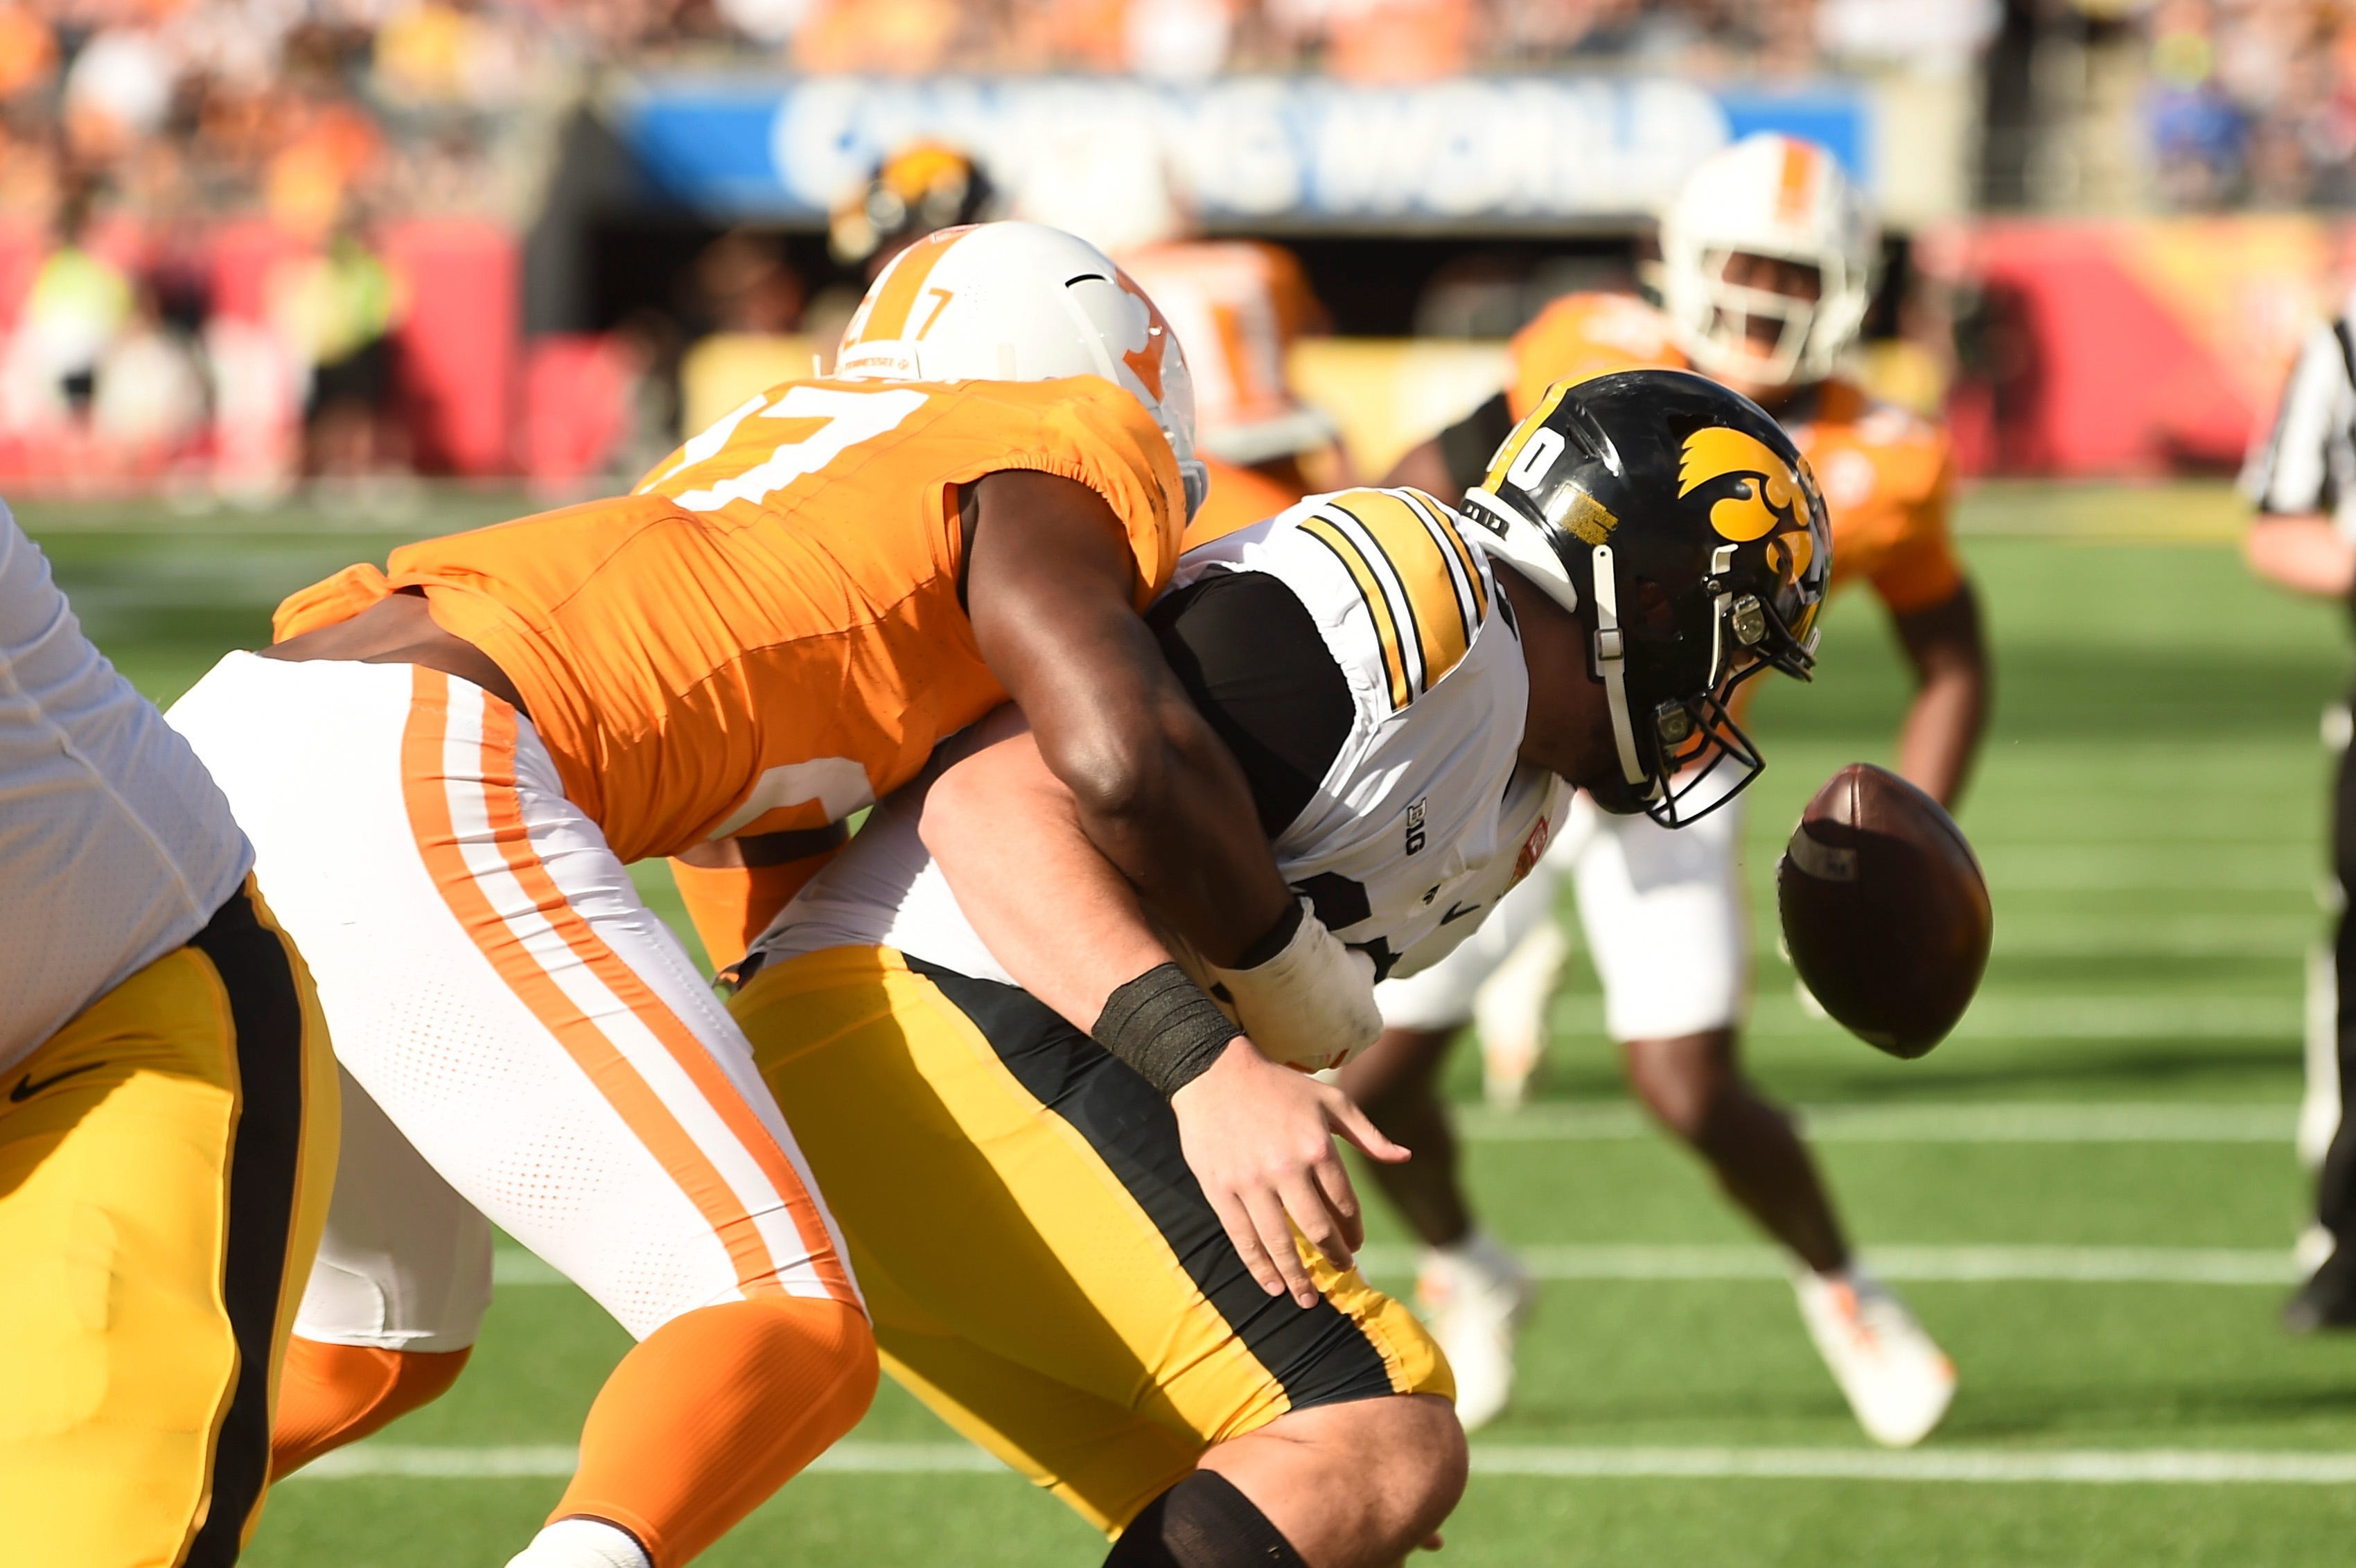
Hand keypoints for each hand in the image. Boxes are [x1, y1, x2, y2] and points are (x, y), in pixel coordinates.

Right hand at [1171, 1038, 1410, 1306]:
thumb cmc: (1279, 1087)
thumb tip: (1405, 1158)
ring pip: (1279, 1242)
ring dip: (1297, 1276)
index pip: (1345, 1204)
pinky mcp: (1221, 1189)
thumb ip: (1368, 1135)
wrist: (1215, 1072)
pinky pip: (1242, 1237)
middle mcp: (1286, 1168)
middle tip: (1341, 1272)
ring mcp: (1251, 1182)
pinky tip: (1272, 1285)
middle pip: (1317, 1230)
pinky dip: (1259, 1267)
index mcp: (1318, 1147)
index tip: (1356, 1245)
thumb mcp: (1330, 1101)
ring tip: (1307, 1299)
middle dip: (1333, 1257)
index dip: (1354, 1231)